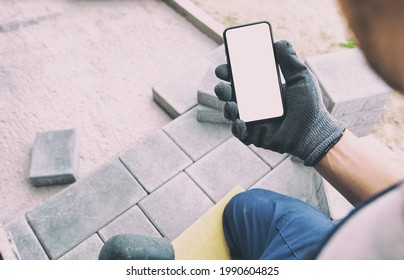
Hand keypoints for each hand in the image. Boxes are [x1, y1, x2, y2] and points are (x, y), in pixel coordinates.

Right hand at [214, 40, 345, 165]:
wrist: (315, 132)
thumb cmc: (310, 106)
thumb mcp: (301, 78)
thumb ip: (290, 60)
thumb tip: (279, 42)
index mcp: (262, 89)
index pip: (241, 78)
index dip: (231, 71)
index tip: (226, 63)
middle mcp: (254, 104)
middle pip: (231, 95)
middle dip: (222, 88)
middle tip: (222, 84)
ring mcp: (252, 120)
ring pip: (231, 113)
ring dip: (227, 107)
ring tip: (231, 104)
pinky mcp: (253, 136)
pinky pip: (239, 132)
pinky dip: (236, 128)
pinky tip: (239, 122)